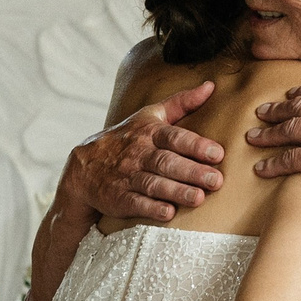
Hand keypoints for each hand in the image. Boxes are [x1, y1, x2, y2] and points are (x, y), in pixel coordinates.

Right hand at [65, 81, 225, 222]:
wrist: (84, 166)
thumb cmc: (126, 138)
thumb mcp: (149, 116)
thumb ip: (181, 103)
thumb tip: (210, 86)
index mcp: (149, 133)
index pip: (174, 137)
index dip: (195, 145)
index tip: (217, 153)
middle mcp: (139, 154)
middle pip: (167, 162)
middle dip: (192, 171)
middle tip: (216, 181)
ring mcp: (127, 176)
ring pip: (153, 183)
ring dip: (176, 191)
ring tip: (198, 199)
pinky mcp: (117, 197)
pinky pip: (135, 202)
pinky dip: (151, 208)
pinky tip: (168, 213)